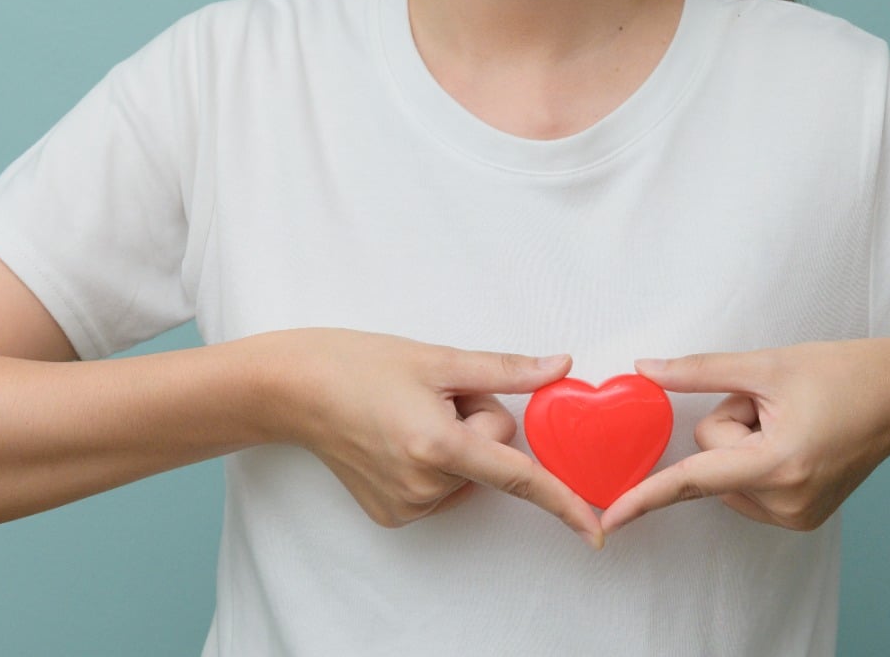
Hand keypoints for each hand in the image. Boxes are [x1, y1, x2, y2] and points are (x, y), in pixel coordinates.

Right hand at [245, 329, 603, 547]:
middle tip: (434, 397)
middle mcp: (424, 486)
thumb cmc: (357, 364)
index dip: (563, 503)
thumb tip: (561, 366)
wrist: (292, 391)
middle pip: (494, 455)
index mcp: (438, 446)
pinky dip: (437, 461)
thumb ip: (506, 369)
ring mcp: (406, 506)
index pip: (518, 478)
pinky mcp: (393, 514)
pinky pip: (445, 487)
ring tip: (411, 415)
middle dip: (479, 421)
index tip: (596, 531)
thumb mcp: (437, 358)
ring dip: (456, 441)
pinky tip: (400, 436)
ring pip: (471, 472)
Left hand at [601, 339, 889, 532]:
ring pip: (724, 474)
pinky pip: (743, 486)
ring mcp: (796, 515)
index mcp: (778, 464)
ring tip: (789, 420)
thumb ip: (698, 371)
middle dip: (729, 425)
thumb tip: (645, 369)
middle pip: (709, 460)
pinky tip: (794, 438)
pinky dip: (756, 459)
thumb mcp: (766, 364)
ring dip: (743, 443)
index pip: (694, 480)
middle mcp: (787, 501)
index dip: (647, 497)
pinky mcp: (800, 518)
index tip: (612, 518)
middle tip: (775, 405)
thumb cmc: (844, 373)